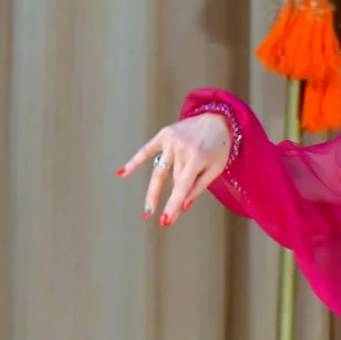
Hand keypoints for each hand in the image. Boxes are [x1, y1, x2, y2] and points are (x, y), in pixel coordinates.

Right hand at [116, 112, 233, 224]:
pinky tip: (121, 173)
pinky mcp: (164, 134)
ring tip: (147, 210)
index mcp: (197, 157)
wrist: (218, 118)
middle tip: (162, 221)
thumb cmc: (219, 148)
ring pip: (160, 171)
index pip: (182, 186)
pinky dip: (134, 162)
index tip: (166, 220)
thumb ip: (199, 186)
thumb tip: (183, 206)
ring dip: (153, 192)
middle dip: (168, 201)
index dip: (173, 204)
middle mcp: (182, 148)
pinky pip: (146, 150)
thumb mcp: (216, 168)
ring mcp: (171, 140)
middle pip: (172, 180)